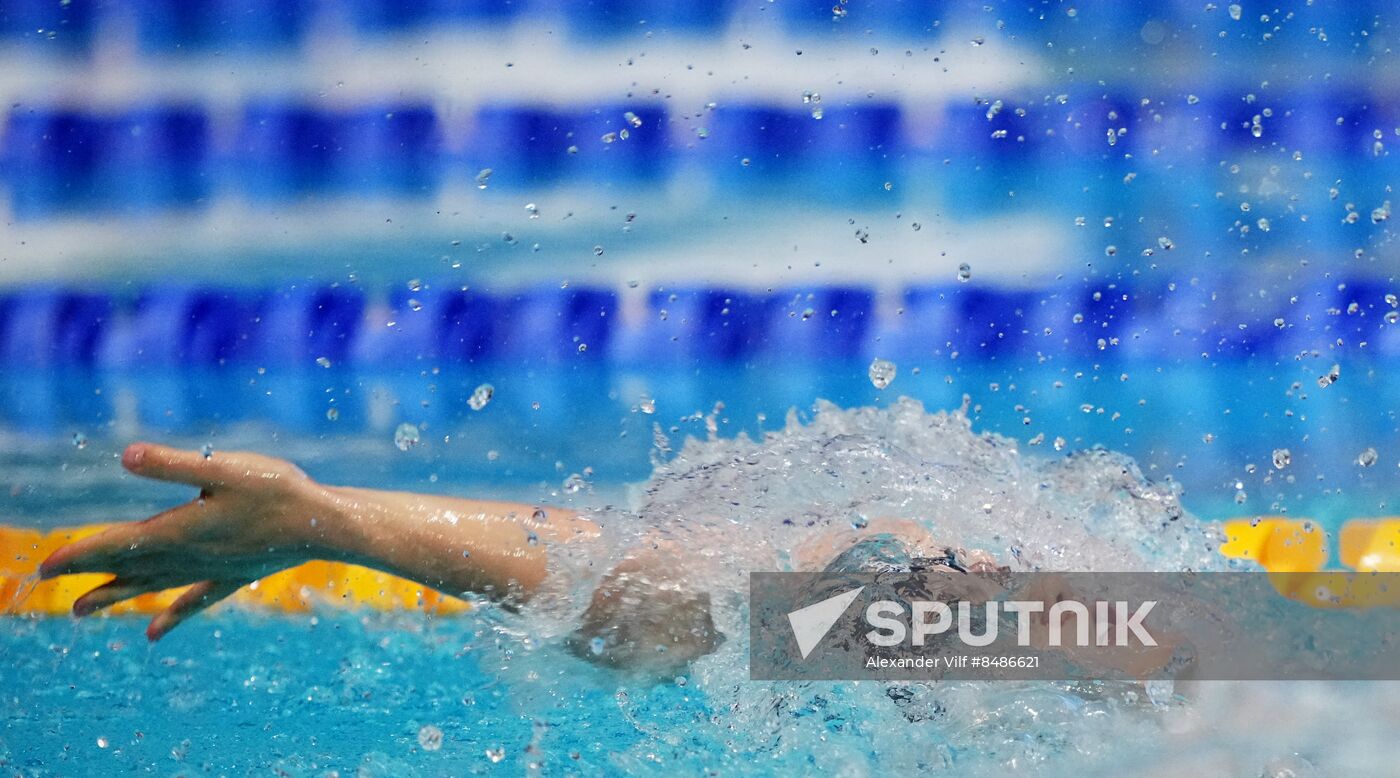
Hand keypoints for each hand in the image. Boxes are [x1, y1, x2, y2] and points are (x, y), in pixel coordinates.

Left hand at [40, 442, 332, 639]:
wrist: (325, 525)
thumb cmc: (278, 491)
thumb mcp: (225, 468)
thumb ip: (174, 465)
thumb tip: (125, 456)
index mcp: (181, 529)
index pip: (119, 545)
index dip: (80, 554)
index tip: (45, 567)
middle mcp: (189, 556)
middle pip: (129, 568)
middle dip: (88, 574)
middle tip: (48, 583)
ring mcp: (211, 570)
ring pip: (152, 586)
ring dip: (116, 595)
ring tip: (82, 610)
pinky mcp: (232, 576)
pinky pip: (193, 601)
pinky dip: (169, 615)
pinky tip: (152, 632)